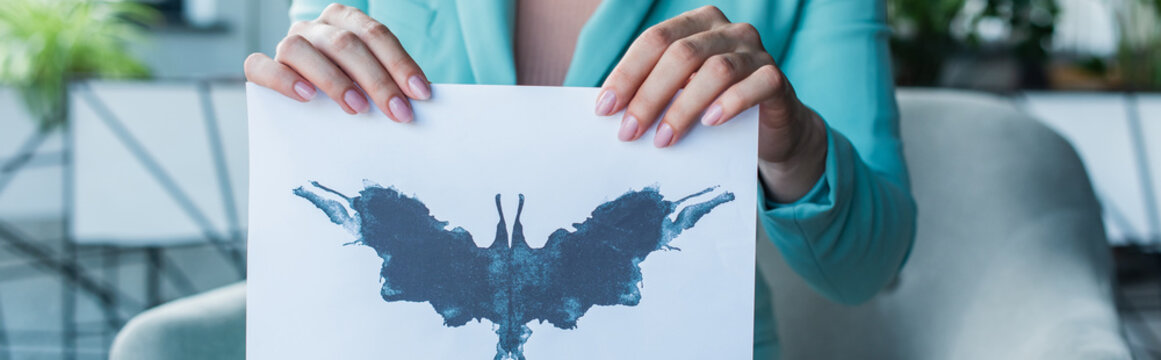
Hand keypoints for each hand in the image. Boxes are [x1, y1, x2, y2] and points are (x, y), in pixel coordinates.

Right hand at [244, 3, 429, 121]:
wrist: (308, 109)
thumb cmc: (350, 92)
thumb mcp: (371, 84)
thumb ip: (389, 85)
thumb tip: (418, 100)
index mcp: (345, 20)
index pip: (375, 34)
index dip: (400, 63)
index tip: (420, 93)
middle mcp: (315, 27)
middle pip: (344, 43)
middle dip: (377, 80)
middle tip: (398, 111)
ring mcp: (287, 44)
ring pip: (301, 48)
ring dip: (334, 80)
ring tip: (358, 108)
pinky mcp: (261, 68)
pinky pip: (261, 66)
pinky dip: (284, 80)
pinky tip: (308, 97)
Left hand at [595, 5, 826, 201]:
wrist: (770, 128)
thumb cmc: (714, 107)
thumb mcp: (681, 94)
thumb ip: (654, 91)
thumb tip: (609, 111)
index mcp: (697, 24)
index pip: (655, 40)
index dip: (627, 74)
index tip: (604, 109)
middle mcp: (728, 30)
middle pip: (681, 54)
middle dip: (649, 96)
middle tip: (629, 132)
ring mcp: (756, 51)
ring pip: (716, 70)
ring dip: (683, 108)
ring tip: (663, 139)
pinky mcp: (776, 78)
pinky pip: (756, 85)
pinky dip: (730, 103)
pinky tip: (710, 123)